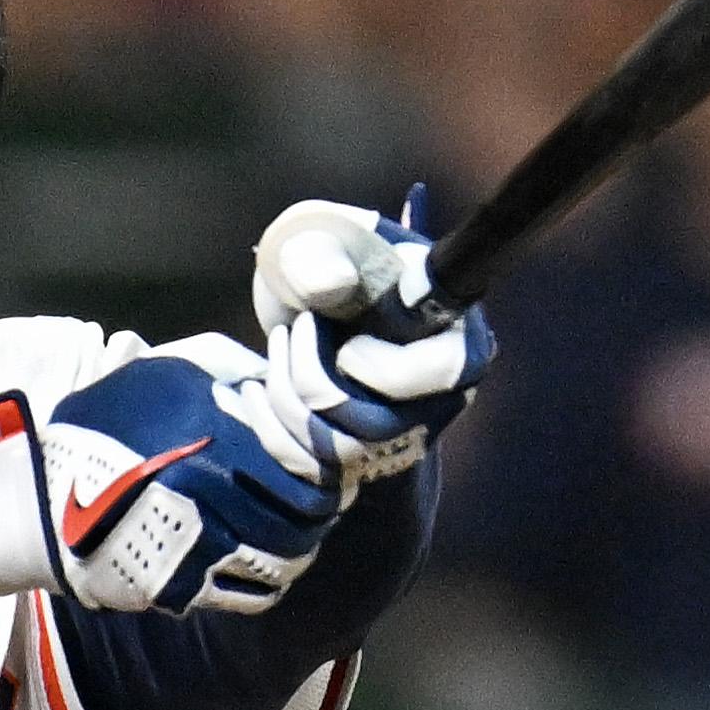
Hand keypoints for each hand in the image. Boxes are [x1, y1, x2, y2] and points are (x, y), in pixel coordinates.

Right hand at [0, 336, 340, 616]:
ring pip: (286, 559)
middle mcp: (214, 494)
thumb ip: (232, 366)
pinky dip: (266, 581)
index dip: (332, 463)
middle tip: (319, 500)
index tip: (330, 462)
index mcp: (218, 437)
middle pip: (308, 515)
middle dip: (319, 507)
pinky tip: (259, 562)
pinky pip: (251, 595)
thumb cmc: (108, 422)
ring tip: (290, 533)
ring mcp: (199, 545)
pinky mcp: (182, 587)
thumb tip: (288, 372)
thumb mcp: (167, 370)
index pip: (315, 461)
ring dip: (297, 547)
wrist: (38, 494)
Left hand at [249, 191, 494, 490]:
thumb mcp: (330, 239)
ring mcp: (398, 435)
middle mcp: (437, 398)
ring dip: (288, 399)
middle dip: (312, 378)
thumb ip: (327, 253)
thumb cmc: (334, 263)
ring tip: (276, 346)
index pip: (442, 375)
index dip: (384, 367)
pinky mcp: (359, 458)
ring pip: (340, 450)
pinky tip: (254, 388)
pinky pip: (313, 469)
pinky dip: (272, 430)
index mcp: (455, 337)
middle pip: (378, 424)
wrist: (320, 301)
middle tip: (295, 327)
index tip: (345, 340)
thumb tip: (328, 285)